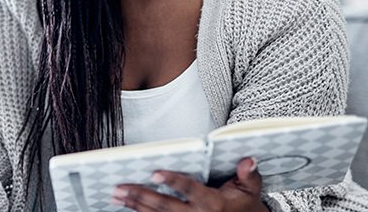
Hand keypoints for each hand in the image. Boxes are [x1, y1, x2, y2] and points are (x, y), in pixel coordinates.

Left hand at [112, 157, 268, 211]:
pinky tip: (126, 206)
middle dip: (142, 195)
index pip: (190, 190)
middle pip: (165, 206)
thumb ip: (248, 175)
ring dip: (135, 205)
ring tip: (116, 195)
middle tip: (121, 186)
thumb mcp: (250, 190)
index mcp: (213, 203)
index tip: (155, 172)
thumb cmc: (244, 204)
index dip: (173, 181)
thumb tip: (248, 160)